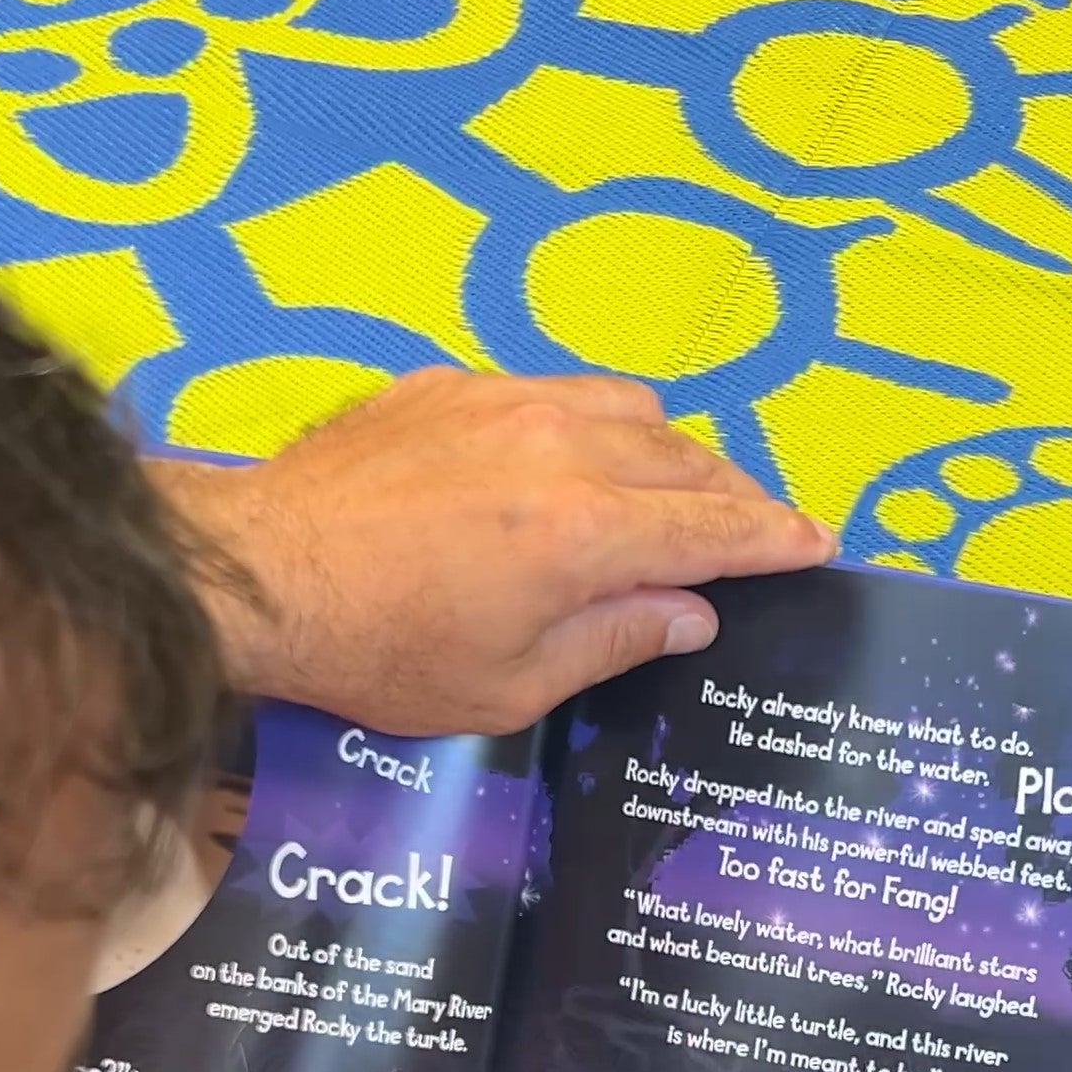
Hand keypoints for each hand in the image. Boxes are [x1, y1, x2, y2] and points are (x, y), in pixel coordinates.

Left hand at [156, 369, 834, 736]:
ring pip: (627, 406)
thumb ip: (614, 641)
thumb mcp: (508, 687)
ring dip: (665, 449)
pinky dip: (585, 424)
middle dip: (731, 493)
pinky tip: (565, 462)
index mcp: (587, 532)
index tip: (815, 545)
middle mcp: (562, 445)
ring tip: (669, 491)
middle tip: (751, 530)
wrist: (257, 575)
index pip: (716, 526)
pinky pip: (551, 389)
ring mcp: (504, 400)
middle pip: (685, 455)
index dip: (776, 537)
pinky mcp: (450, 384)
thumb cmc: (378, 651)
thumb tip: (692, 612)